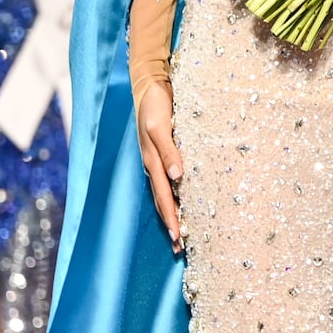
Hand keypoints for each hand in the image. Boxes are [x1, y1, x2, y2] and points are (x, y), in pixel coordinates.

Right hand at [136, 76, 184, 251]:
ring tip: (180, 233)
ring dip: (173, 213)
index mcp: (153, 163)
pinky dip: (175, 196)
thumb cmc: (154, 105)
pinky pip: (169, 180)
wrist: (149, 84)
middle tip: (180, 248)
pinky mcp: (164, 151)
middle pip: (163, 202)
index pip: (164, 198)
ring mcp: (158, 160)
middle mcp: (155, 165)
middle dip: (171, 224)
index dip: (172, 219)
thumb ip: (169, 152)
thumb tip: (177, 178)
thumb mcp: (160, 127)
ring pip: (166, 193)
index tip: (179, 240)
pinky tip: (183, 200)